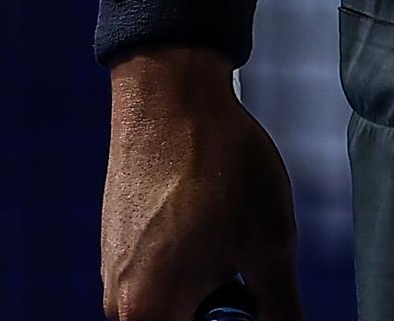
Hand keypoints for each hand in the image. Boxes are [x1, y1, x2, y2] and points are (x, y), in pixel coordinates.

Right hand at [101, 46, 302, 319]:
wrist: (170, 95)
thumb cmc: (219, 162)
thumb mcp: (270, 240)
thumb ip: (281, 306)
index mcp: (149, 314)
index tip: (250, 300)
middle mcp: (118, 304)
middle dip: (217, 310)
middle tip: (242, 271)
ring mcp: (113, 273)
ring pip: (170, 302)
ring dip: (203, 286)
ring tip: (226, 236)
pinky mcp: (115, 245)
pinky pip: (155, 276)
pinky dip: (185, 263)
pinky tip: (205, 219)